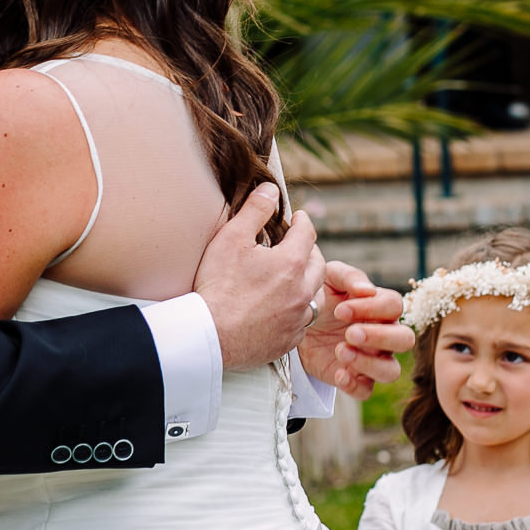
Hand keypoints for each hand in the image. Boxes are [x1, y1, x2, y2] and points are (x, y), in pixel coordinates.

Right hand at [193, 185, 323, 370]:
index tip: (298, 218)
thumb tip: (270, 189)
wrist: (211, 335)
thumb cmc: (218, 285)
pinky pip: (301, 322)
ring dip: (306, 283)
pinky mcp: (289, 340)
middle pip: (319, 265)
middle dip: (311, 251)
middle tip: (299, 246)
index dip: (302, 222)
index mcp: (292, 263)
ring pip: (313, 295)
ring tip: (293, 279)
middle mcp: (302, 290)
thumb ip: (255, 210)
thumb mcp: (231, 238)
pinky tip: (281, 309)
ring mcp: (297, 318)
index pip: (307, 233)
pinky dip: (295, 311)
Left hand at [297, 260, 411, 399]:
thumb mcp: (329, 278)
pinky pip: (365, 391)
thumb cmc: (319, 295)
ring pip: (391, 370)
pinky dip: (354, 385)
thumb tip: (367, 290)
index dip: (372, 308)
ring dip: (369, 363)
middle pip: (405, 339)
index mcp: (380, 307)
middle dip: (379, 337)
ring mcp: (371, 359)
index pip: (394, 306)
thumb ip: (349, 277)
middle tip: (349, 333)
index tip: (340, 310)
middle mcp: (383, 335)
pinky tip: (338, 373)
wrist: (293, 319)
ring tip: (341, 350)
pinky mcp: (354, 378)